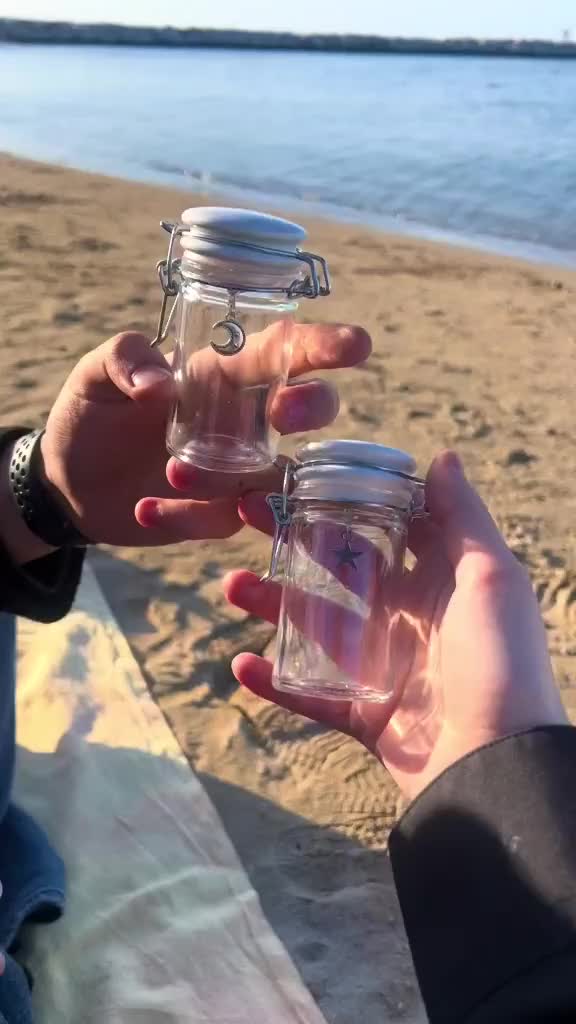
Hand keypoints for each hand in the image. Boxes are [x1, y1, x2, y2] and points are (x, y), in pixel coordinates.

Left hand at [40, 325, 369, 546]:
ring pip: (277, 477)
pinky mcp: (218, 512)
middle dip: (310, 408)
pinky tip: (144, 509)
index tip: (357, 344)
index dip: (321, 346)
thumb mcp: (94, 376)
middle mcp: (242, 420)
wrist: (67, 482)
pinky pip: (226, 521)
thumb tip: (163, 386)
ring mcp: (236, 470)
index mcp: (220, 372)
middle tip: (280, 416)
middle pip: (307, 410)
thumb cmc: (90, 414)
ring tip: (172, 472)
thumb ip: (124, 362)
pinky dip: (189, 518)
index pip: (281, 351)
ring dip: (232, 478)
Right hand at [224, 452, 566, 800]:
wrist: (494, 764)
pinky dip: (272, 681)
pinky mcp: (359, 712)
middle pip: (333, 572)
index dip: (339, 502)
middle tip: (242, 518)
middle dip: (288, 546)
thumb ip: (464, 518)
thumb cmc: (499, 661)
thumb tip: (441, 457)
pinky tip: (241, 663)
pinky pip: (306, 693)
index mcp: (434, 581)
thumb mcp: (491, 578)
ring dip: (268, 605)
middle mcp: (403, 617)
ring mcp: (377, 666)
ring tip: (231, 587)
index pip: (379, 529)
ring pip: (310, 628)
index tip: (297, 478)